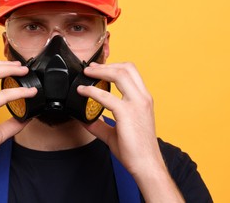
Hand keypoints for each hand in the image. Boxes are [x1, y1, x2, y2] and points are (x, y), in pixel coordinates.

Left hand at [77, 62, 183, 201]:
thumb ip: (100, 123)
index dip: (114, 66)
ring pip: (120, 75)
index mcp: (143, 99)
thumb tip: (84, 119)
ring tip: (87, 73)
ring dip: (100, 71)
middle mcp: (142, 98)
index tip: (99, 68)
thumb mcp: (116, 131)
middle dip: (106, 64)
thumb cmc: (136, 149)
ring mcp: (137, 104)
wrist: (146, 165)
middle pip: (127, 68)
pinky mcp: (127, 113)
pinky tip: (83, 92)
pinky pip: (106, 96)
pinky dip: (92, 91)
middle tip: (90, 68)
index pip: (131, 73)